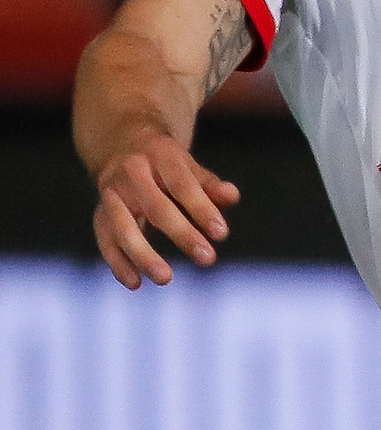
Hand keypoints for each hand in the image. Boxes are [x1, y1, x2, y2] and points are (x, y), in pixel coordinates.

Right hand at [92, 129, 240, 288]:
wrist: (121, 146)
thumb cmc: (167, 163)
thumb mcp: (189, 165)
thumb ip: (210, 185)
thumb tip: (232, 196)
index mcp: (159, 155)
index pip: (183, 185)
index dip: (202, 209)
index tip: (222, 234)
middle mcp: (131, 174)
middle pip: (156, 207)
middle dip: (183, 235)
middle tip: (208, 258)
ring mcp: (111, 195)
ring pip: (124, 228)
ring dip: (143, 255)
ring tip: (166, 278)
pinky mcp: (100, 214)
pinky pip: (106, 241)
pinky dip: (118, 263)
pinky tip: (136, 283)